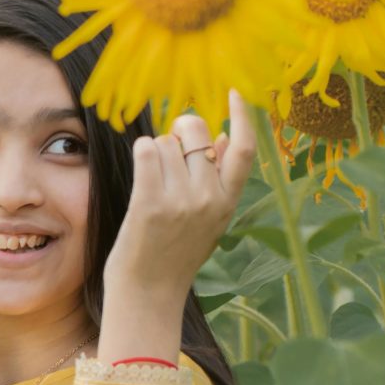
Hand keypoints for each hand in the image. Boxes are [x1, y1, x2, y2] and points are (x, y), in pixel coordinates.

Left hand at [104, 88, 257, 299]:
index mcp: (228, 201)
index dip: (243, 116)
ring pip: (165, 142)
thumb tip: (226, 138)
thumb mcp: (210, 219)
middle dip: (178, 132)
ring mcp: (182, 201)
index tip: (236, 92)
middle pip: (195, 132)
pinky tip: (139, 167)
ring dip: (154, 152)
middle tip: (167, 153)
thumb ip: (221, 180)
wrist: (148, 293)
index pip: (244, 149)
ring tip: (151, 183)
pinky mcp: (151, 204)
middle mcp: (210, 198)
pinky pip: (146, 152)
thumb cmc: (174, 253)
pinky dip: (140, 152)